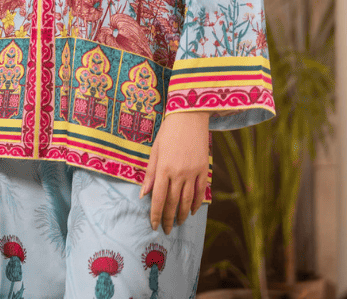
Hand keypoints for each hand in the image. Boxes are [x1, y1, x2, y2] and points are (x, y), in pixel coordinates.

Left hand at [139, 111, 209, 233]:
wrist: (189, 117)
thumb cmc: (168, 132)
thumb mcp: (155, 150)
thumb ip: (150, 173)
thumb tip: (142, 195)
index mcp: (163, 168)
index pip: (158, 198)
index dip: (155, 215)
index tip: (154, 226)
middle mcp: (178, 173)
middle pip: (172, 203)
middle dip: (168, 219)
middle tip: (166, 229)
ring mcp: (192, 172)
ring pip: (186, 201)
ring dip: (181, 214)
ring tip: (177, 223)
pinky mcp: (203, 170)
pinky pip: (200, 192)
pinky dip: (196, 204)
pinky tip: (191, 211)